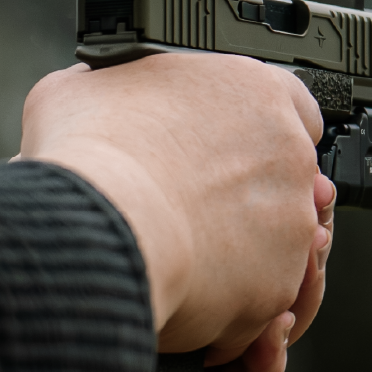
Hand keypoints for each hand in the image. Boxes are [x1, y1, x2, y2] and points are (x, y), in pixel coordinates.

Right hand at [17, 54, 323, 365]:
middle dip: (243, 186)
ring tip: (179, 240)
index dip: (251, 126)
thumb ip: (112, 81)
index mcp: (251, 89)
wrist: (98, 226)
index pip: (287, 101)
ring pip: (276, 233)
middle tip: (191, 195)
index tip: (222, 143)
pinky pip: (261, 287)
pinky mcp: (279, 279)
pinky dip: (229, 289)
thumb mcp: (80, 87)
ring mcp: (291, 218)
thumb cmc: (92, 154)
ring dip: (238, 239)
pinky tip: (184, 277)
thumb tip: (98, 89)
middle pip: (281, 170)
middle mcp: (286, 150)